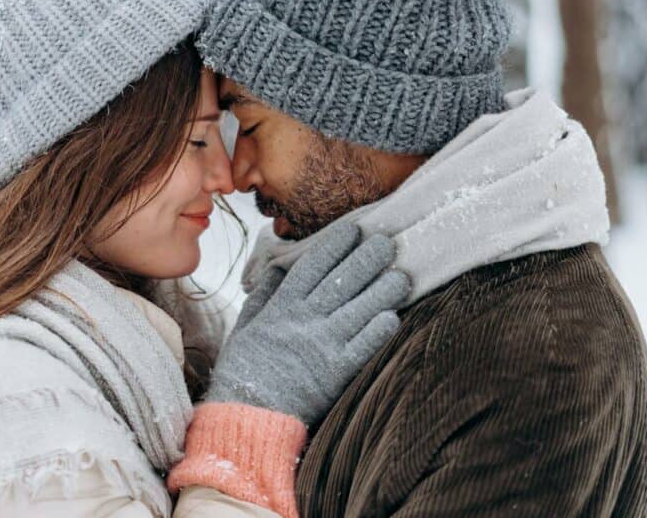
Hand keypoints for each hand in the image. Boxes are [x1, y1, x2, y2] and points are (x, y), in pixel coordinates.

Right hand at [206, 223, 408, 424]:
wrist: (248, 415)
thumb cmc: (244, 371)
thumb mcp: (244, 326)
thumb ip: (263, 295)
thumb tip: (277, 267)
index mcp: (282, 307)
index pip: (312, 266)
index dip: (335, 245)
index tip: (354, 230)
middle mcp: (304, 321)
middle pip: (342, 281)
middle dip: (367, 258)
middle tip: (388, 242)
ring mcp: (322, 346)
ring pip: (360, 309)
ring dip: (383, 290)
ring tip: (401, 275)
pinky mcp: (336, 374)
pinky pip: (364, 346)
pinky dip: (379, 330)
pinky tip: (394, 316)